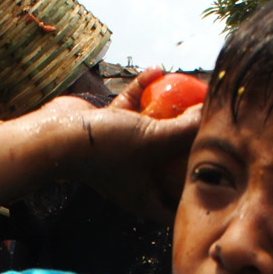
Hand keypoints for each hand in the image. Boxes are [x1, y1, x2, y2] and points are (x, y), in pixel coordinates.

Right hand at [48, 70, 200, 220]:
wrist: (53, 137)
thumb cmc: (104, 148)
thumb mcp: (153, 140)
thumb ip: (185, 130)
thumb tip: (213, 115)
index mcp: (145, 196)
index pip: (179, 204)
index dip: (198, 194)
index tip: (219, 175)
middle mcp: (136, 177)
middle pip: (171, 165)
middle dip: (190, 145)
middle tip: (212, 127)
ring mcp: (123, 151)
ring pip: (154, 130)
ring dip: (170, 111)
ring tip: (190, 92)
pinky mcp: (109, 126)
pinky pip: (132, 105)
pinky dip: (143, 89)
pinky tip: (157, 69)